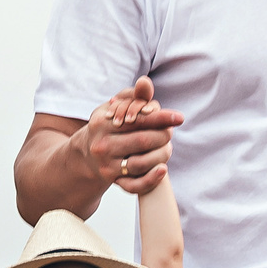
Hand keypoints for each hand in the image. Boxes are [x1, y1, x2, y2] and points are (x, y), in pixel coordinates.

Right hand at [75, 77, 179, 193]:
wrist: (87, 154)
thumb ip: (133, 95)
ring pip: (142, 163)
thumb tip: (146, 82)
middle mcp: (102, 145)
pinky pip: (134, 186)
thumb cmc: (108, 126)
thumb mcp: (116, 107)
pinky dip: (151, 179)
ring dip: (162, 155)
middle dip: (163, 136)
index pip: (137, 119)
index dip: (160, 118)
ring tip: (167, 148)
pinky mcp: (113, 181)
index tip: (179, 118)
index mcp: (102, 123)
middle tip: (169, 132)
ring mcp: (107, 165)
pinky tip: (163, 170)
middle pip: (142, 141)